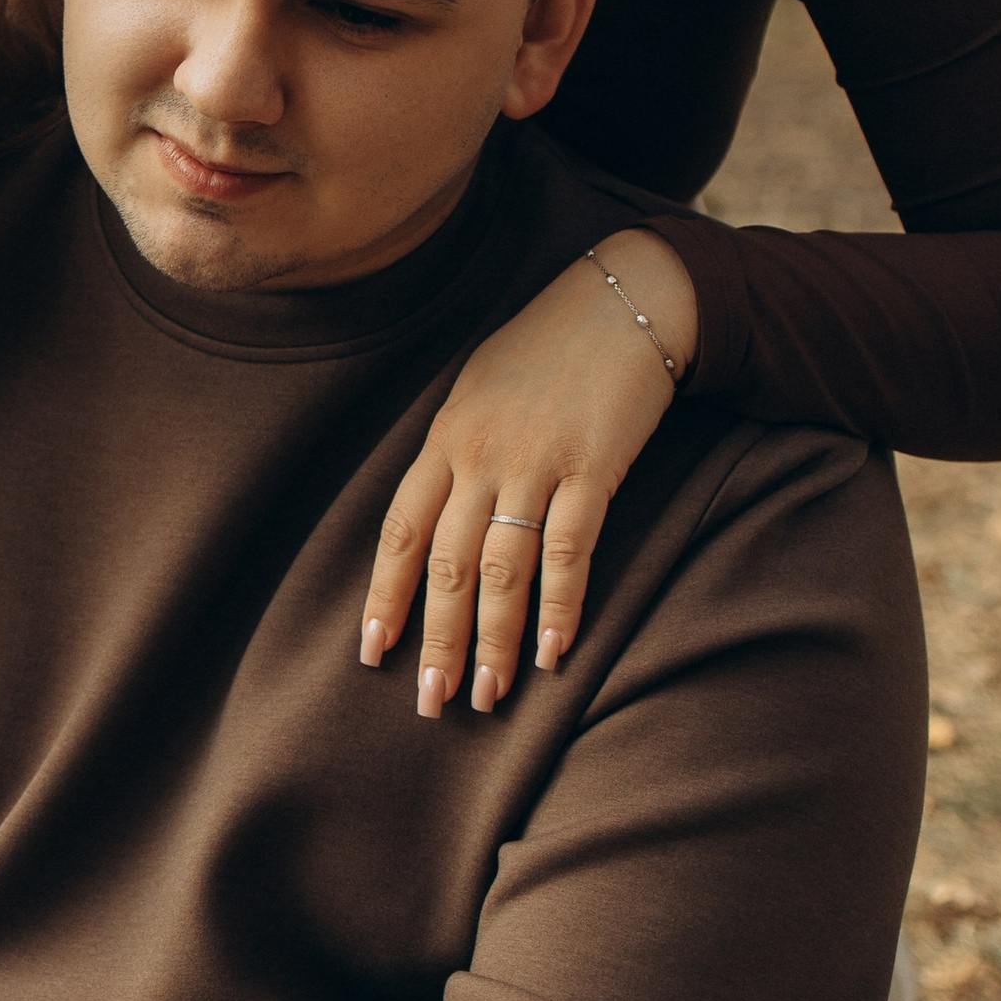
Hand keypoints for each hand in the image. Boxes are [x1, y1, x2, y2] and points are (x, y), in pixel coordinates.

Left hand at [361, 229, 699, 714]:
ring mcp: (536, 461)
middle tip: (429, 702)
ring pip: (502, 569)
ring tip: (486, 694)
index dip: (386, 595)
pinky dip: (562, 606)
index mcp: (445, 438)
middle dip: (436, 638)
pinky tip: (556, 652)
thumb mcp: (481, 389)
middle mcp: (480, 454)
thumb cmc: (549, 348)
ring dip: (494, 640)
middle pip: (446, 563)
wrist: (626, 298)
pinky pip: (570, 551)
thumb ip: (455, 451)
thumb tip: (436, 516)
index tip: (374, 651)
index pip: (402, 530)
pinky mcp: (593, 468)